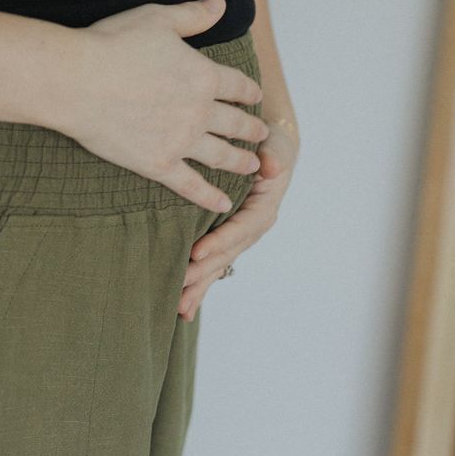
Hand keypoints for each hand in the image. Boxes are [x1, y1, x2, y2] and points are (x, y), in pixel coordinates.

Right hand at [57, 0, 265, 213]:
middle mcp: (200, 111)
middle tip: (262, 136)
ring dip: (240, 161)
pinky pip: (191, 185)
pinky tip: (223, 204)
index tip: (255, 97)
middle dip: (252, 129)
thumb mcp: (157, 19)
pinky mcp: (158, 164)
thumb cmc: (111, 44)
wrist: (76, 81)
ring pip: (221, 155)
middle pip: (236, 123)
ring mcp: (181, 141)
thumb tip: (220, 3)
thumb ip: (193, 15)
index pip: (238, 85)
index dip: (249, 91)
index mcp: (203, 75)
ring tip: (252, 166)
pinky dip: (209, 197)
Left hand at [177, 121, 297, 318]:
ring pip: (218, 266)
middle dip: (202, 275)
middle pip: (225, 255)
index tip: (195, 253)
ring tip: (180, 309)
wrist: (269, 150)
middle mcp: (251, 229)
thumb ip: (273, 157)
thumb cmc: (269, 146)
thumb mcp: (275, 147)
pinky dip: (199, 283)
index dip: (219, 242)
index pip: (239, 229)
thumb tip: (272, 167)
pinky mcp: (226, 239)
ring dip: (199, 287)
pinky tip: (183, 305)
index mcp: (262, 210)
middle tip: (179, 290)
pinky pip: (213, 264)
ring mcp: (239, 237)